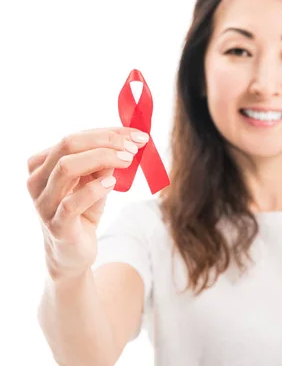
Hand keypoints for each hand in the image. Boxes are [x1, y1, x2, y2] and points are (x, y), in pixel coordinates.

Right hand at [26, 127, 148, 281]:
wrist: (72, 253)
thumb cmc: (82, 212)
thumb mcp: (95, 183)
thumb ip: (104, 164)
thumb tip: (125, 145)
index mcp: (43, 164)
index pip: (75, 137)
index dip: (108, 133)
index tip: (138, 136)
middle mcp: (38, 180)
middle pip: (68, 145)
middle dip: (106, 141)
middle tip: (134, 147)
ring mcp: (44, 203)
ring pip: (66, 167)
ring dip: (102, 158)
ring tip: (127, 161)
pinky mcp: (56, 225)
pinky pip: (72, 202)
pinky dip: (94, 189)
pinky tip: (112, 184)